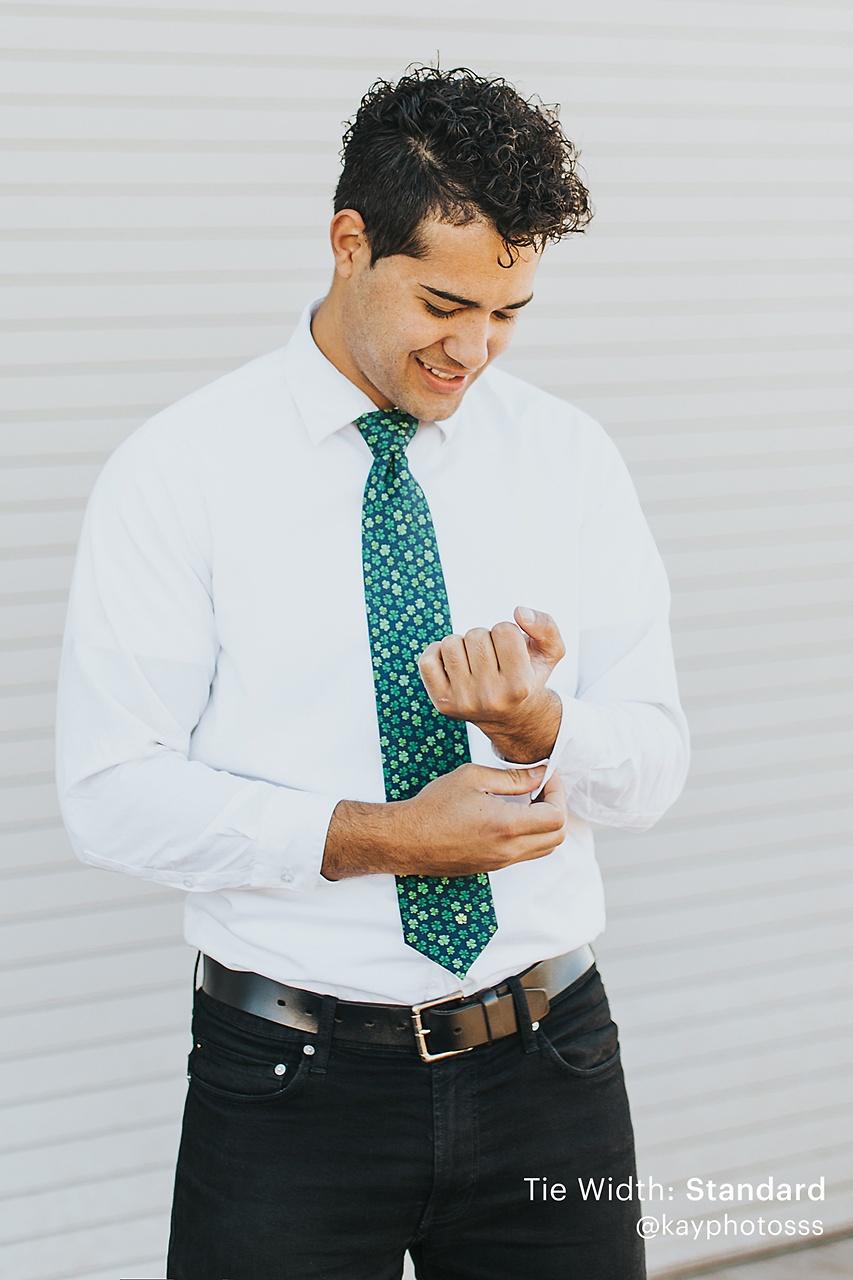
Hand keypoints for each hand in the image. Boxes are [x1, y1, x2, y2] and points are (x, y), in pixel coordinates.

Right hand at [397, 762, 567, 875]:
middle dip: (555, 809)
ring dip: (544, 825)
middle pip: (557, 836)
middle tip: (540, 788)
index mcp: (507, 826)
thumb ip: (513, 777)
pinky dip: (529, 835)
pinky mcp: (492, 867)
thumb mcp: (473, 778)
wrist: (406, 839)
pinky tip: (510, 816)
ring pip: (544, 848)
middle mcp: (509, 850)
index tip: (546, 777)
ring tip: (526, 801)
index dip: (557, 792)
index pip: (556, 816)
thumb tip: (539, 773)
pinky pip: (524, 854)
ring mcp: (501, 862)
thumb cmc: (433, 807)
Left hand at [416, 605, 565, 738]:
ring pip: (451, 643)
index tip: (511, 651)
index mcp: (519, 686)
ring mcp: (463, 701)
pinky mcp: (442, 702)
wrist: (511, 718)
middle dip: (485, 638)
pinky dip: (438, 654)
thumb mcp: (550, 653)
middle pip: (476, 635)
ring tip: (475, 661)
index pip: (504, 629)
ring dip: (463, 645)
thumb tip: (519, 612)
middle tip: (493, 659)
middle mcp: (490, 697)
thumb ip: (546, 627)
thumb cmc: (528, 677)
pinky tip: (455, 665)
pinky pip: (426, 660)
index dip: (507, 633)